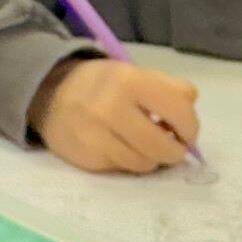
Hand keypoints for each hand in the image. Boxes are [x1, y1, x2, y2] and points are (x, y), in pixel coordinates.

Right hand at [32, 57, 204, 173]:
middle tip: (175, 147)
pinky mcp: (87, 158)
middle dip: (176, 151)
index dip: (190, 127)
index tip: (188, 132)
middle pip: (163, 146)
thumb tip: (191, 109)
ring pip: (145, 163)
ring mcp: (97, 137)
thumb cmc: (103, 84)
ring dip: (153, 158)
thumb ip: (170, 87)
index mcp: (130, 81)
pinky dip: (131, 162)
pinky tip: (126, 149)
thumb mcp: (135, 73)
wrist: (50, 95)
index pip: (178, 111)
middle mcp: (111, 109)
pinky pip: (123, 169)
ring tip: (148, 146)